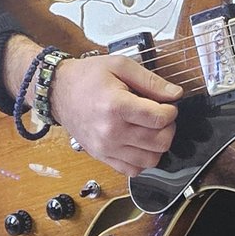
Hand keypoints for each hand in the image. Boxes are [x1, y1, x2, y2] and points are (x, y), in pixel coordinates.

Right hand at [49, 53, 182, 177]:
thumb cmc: (88, 76)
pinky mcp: (102, 157)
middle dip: (168, 127)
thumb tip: (176, 94)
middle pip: (160, 142)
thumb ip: (151, 81)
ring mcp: (106, 148)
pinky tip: (140, 143)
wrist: (58, 91)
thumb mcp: (121, 65)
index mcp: (116, 106)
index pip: (159, 119)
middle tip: (160, 115)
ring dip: (158, 145)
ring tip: (150, 129)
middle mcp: (111, 132)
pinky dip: (142, 159)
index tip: (167, 104)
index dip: (171, 111)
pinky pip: (133, 170)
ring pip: (151, 160)